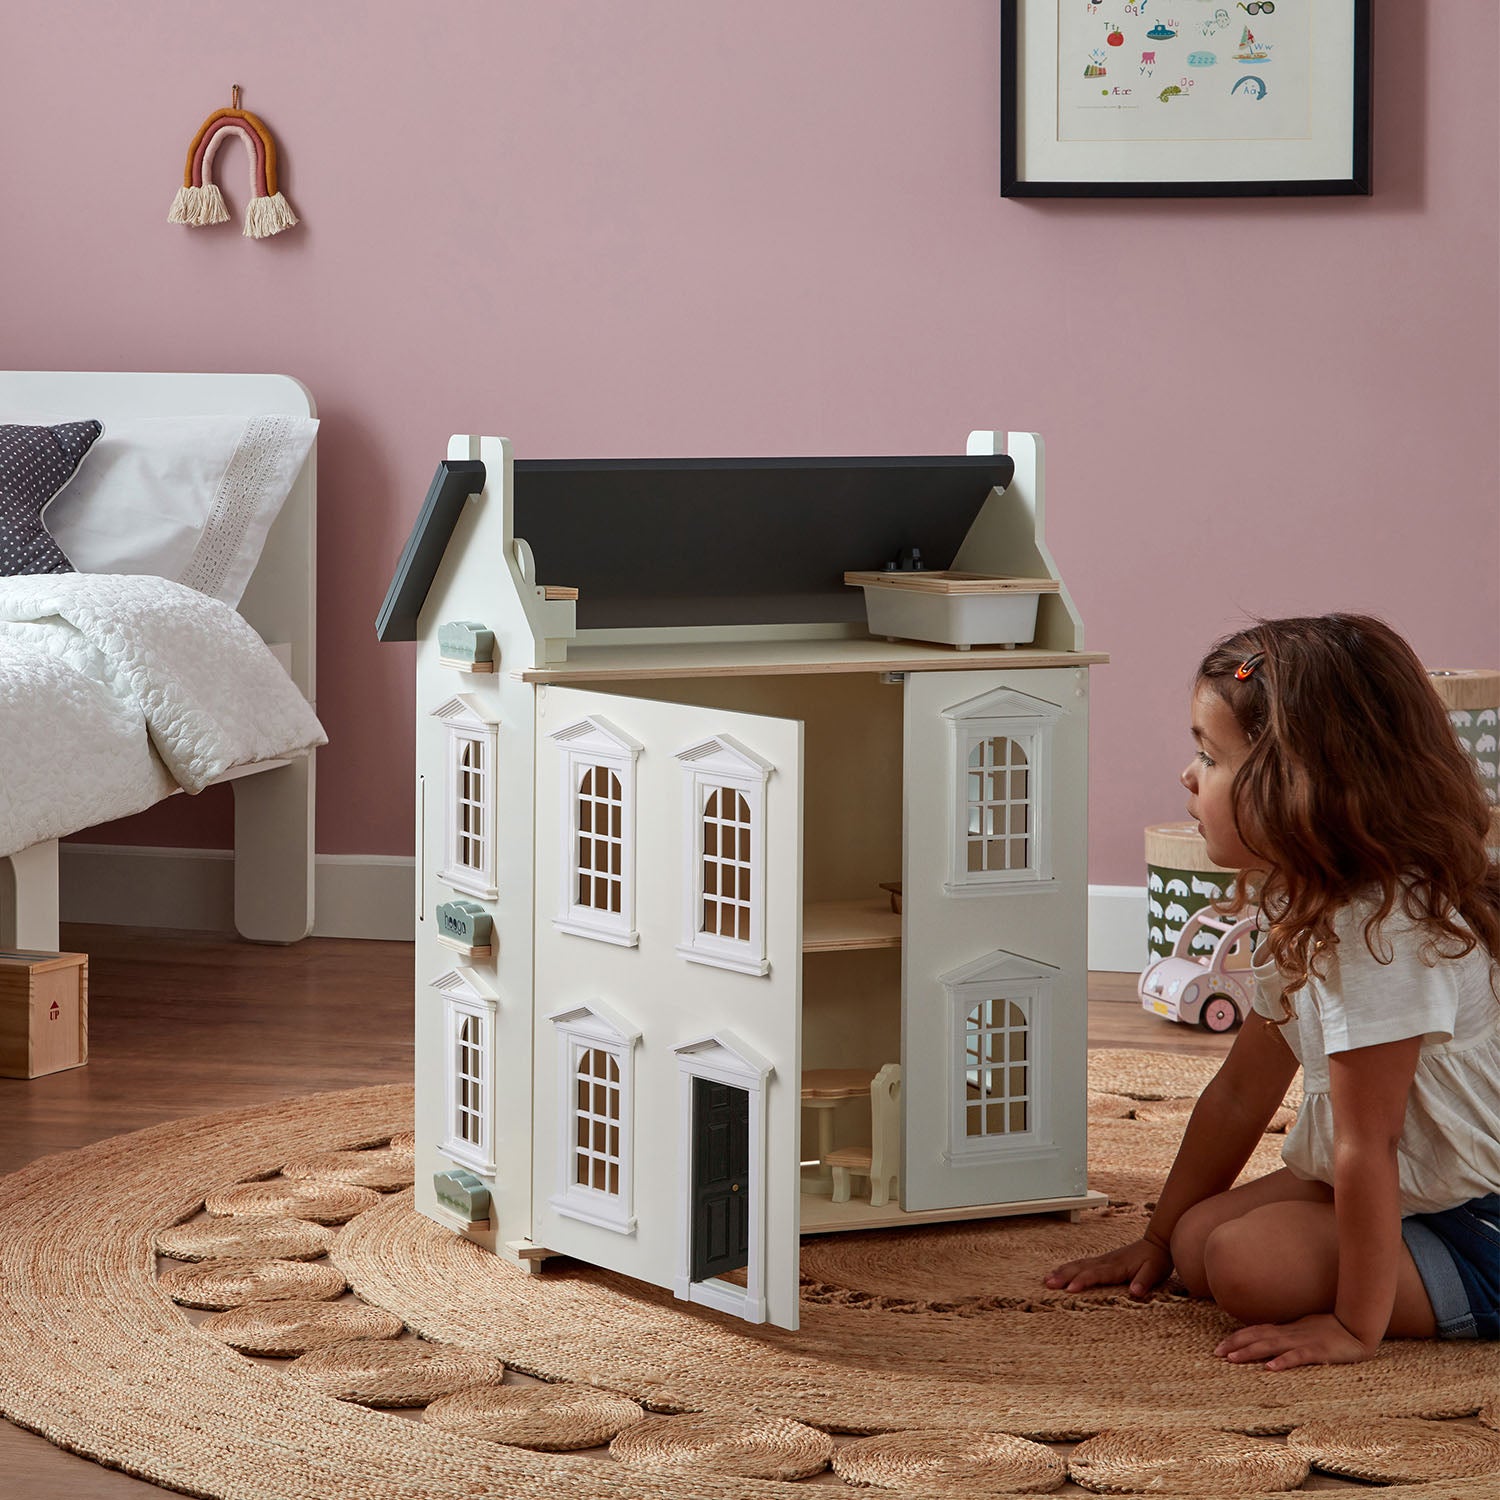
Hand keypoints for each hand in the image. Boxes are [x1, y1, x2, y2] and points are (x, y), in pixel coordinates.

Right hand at [1044, 1235, 1171, 1298]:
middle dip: (1063, 1276)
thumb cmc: (1156, 1259)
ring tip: (1047, 1279)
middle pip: (1081, 1268)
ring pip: (1078, 1265)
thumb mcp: (1154, 1271)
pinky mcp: (1103, 1260)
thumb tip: (1135, 1292)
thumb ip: (1144, 1281)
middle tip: (1048, 1284)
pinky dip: (1069, 1267)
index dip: (1082, 1281)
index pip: (1096, 1274)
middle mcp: (1106, 1262)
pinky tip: (1061, 1271)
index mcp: (1116, 1266)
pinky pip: (1082, 1264)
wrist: (1157, 1242)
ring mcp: (1103, 1260)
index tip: (1069, 1289)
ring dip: (1062, 1271)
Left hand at [1215, 1313, 1376, 1370]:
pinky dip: (1283, 1361)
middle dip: (1236, 1345)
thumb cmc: (1328, 1330)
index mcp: (1285, 1330)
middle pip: (1257, 1337)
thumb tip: (1265, 1340)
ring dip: (1250, 1352)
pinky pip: (1297, 1357)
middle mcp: (1289, 1334)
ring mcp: (1302, 1342)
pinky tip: (1270, 1368)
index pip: (1255, 1332)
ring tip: (1233, 1359)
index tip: (1219, 1348)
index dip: (1236, 1338)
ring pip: (1271, 1346)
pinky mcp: (1317, 1352)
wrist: (1355, 1327)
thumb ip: (1285, 1336)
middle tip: (1216, 1354)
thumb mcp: (1302, 1332)